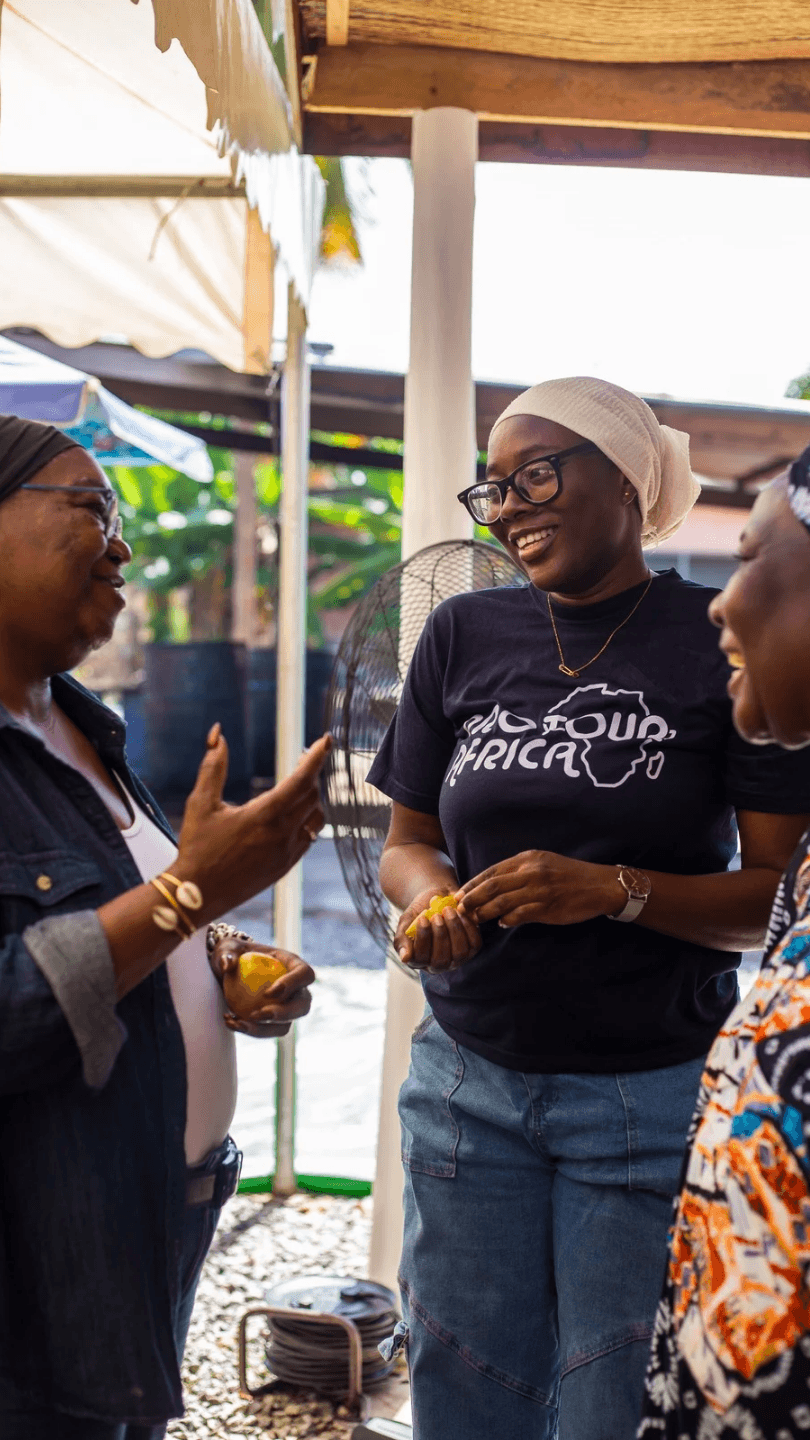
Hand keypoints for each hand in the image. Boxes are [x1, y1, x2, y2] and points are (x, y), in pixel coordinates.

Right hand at [174, 726, 330, 921]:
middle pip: (312, 794)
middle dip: (310, 773)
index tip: (326, 739)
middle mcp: (282, 833)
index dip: (316, 756)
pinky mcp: (287, 866)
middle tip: (302, 758)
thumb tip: (217, 734)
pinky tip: (292, 815)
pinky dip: (307, 821)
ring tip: (298, 787)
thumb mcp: (201, 802)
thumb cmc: (196, 847)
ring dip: (311, 798)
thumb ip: (213, 765)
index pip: (302, 779)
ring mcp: (288, 852)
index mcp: (265, 815)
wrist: (198, 895)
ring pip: (316, 817)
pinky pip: (309, 837)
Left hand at [209, 935, 314, 1037]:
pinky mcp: (274, 1022)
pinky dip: (250, 1031)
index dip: (293, 985)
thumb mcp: (227, 948)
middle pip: (303, 1004)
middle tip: (257, 1014)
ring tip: (239, 1022)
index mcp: (292, 964)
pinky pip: (267, 1031)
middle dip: (285, 1014)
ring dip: (264, 1029)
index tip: (268, 993)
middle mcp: (296, 988)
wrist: (229, 973)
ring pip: (286, 1025)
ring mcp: (287, 1007)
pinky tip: (230, 1022)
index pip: (304, 973)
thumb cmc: (233, 955)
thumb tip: (227, 965)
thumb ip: (227, 953)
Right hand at [395, 885, 481, 972]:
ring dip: (454, 931)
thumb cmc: (418, 912)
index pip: (420, 959)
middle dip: (439, 936)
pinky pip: (474, 943)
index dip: (423, 940)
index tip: (422, 918)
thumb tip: (405, 958)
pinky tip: (460, 913)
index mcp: (419, 960)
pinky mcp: (472, 948)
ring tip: (448, 911)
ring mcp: (457, 959)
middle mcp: (438, 964)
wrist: (436, 898)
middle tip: (437, 916)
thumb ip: (402, 939)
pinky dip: (468, 927)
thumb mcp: (406, 923)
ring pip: (459, 954)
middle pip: (441, 961)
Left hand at [457, 851, 624, 928]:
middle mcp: (531, 872)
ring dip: (485, 912)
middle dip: (472, 898)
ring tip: (474, 919)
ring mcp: (539, 890)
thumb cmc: (569, 875)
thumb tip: (494, 888)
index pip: (492, 871)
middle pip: (493, 886)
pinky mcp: (548, 907)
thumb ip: (519, 873)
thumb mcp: (543, 863)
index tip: (459, 894)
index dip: (473, 883)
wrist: (600, 885)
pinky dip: (508, 920)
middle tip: (459, 908)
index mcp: (528, 859)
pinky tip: (501, 923)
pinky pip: (521, 915)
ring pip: (503, 902)